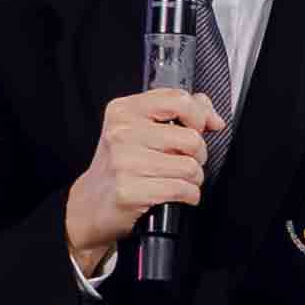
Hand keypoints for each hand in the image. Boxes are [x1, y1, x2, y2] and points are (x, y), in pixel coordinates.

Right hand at [60, 87, 225, 273]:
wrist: (92, 204)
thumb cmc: (121, 165)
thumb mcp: (140, 128)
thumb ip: (179, 112)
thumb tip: (212, 118)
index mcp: (124, 111)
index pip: (179, 100)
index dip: (199, 117)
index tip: (197, 129)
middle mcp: (121, 133)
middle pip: (191, 139)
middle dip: (198, 155)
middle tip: (184, 161)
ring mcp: (124, 162)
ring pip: (189, 167)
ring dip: (193, 179)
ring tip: (178, 180)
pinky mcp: (129, 190)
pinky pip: (181, 189)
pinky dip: (188, 196)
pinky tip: (177, 195)